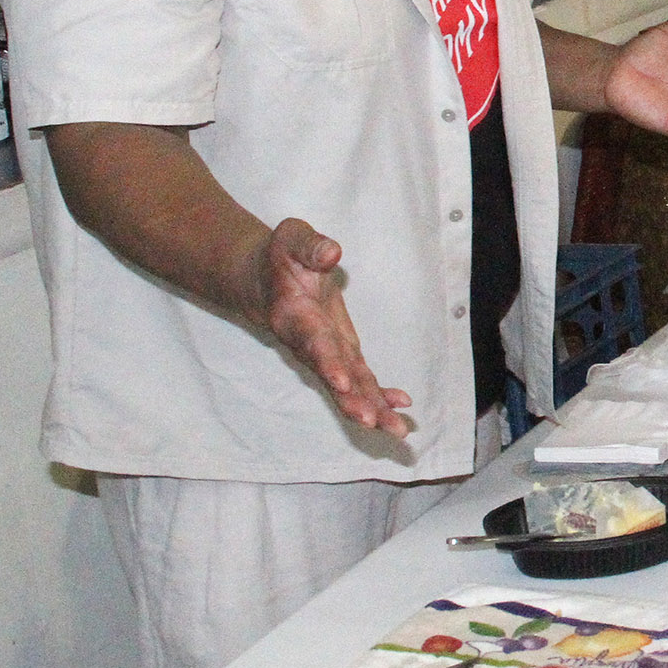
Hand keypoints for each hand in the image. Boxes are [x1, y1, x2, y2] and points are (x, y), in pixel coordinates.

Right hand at [257, 218, 412, 438]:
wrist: (266, 280)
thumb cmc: (281, 257)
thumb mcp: (291, 237)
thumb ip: (310, 246)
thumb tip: (332, 252)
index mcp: (294, 316)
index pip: (312, 342)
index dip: (327, 362)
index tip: (342, 382)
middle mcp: (309, 343)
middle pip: (331, 376)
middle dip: (351, 400)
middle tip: (370, 421)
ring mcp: (326, 354)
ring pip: (349, 387)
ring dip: (372, 408)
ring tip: (397, 430)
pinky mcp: (341, 355)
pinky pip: (361, 380)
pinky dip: (379, 395)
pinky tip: (401, 406)